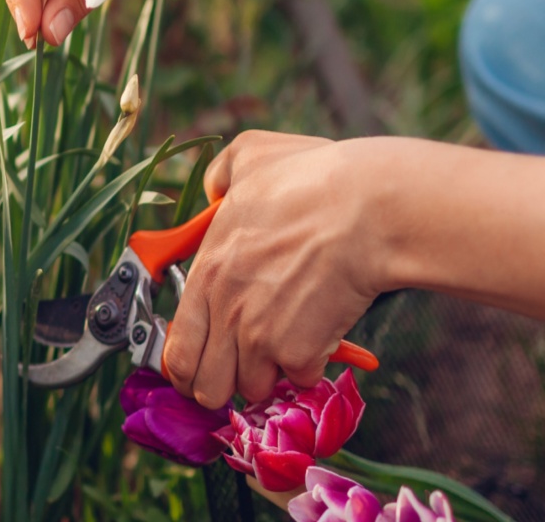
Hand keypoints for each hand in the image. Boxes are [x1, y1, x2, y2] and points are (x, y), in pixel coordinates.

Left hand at [162, 131, 386, 407]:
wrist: (370, 209)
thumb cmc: (316, 180)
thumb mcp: (251, 155)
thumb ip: (221, 175)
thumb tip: (214, 190)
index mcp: (208, 272)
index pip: (175, 350)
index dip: (186, 365)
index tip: (202, 362)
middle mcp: (226, 311)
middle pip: (206, 386)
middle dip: (223, 382)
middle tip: (244, 366)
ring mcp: (260, 337)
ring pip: (253, 388)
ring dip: (270, 373)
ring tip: (287, 341)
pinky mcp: (300, 352)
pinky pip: (299, 378)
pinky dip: (310, 365)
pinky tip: (320, 334)